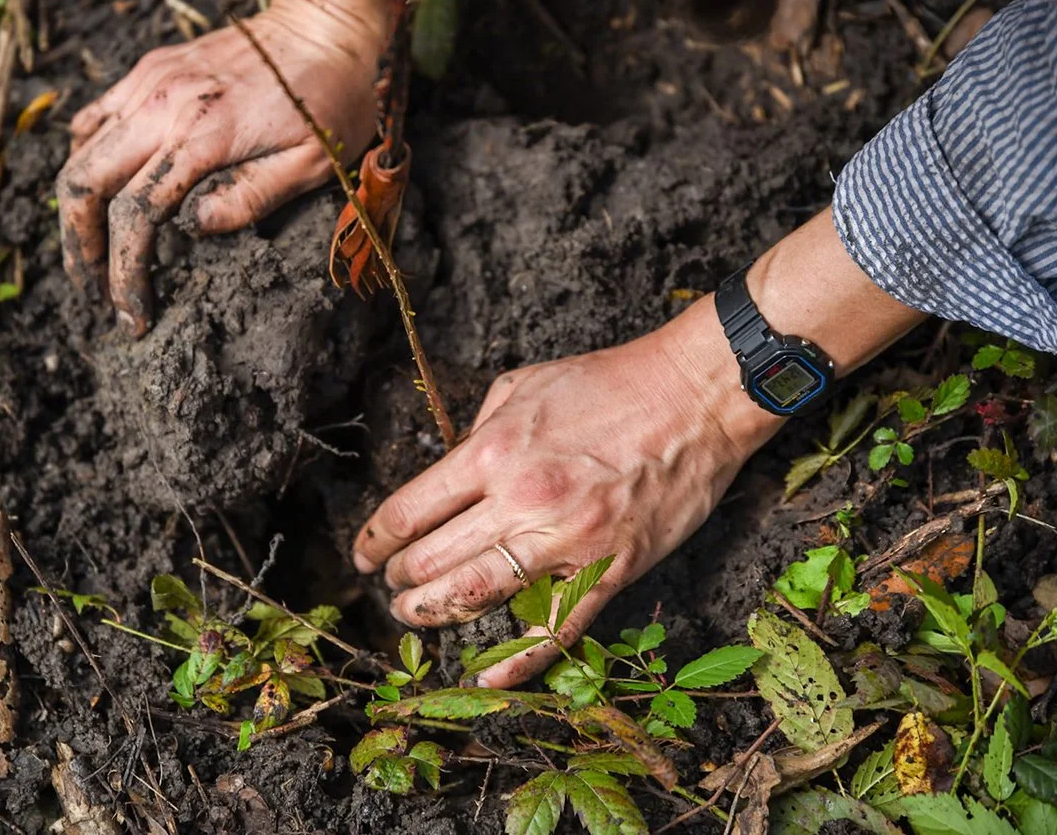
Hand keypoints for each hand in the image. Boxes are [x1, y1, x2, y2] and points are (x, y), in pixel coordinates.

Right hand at [58, 0, 393, 334]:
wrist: (324, 20)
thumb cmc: (329, 95)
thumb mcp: (311, 161)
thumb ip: (250, 198)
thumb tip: (192, 228)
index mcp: (203, 135)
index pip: (137, 214)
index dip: (125, 271)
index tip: (132, 311)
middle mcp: (163, 105)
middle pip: (85, 181)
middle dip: (79, 244)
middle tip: (93, 287)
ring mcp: (150, 81)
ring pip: (81, 151)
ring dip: (77, 207)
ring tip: (91, 249)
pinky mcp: (150, 68)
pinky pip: (97, 117)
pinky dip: (87, 157)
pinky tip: (100, 188)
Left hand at [352, 296, 779, 686]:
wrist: (692, 399)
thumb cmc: (609, 384)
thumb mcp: (522, 386)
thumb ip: (478, 431)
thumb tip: (449, 471)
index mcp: (491, 452)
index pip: (410, 512)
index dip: (376, 540)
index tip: (365, 553)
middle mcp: (520, 501)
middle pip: (434, 560)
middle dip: (399, 580)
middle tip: (389, 586)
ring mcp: (566, 541)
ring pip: (479, 595)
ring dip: (435, 614)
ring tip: (412, 617)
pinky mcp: (609, 570)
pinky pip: (554, 627)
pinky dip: (516, 659)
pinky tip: (486, 673)